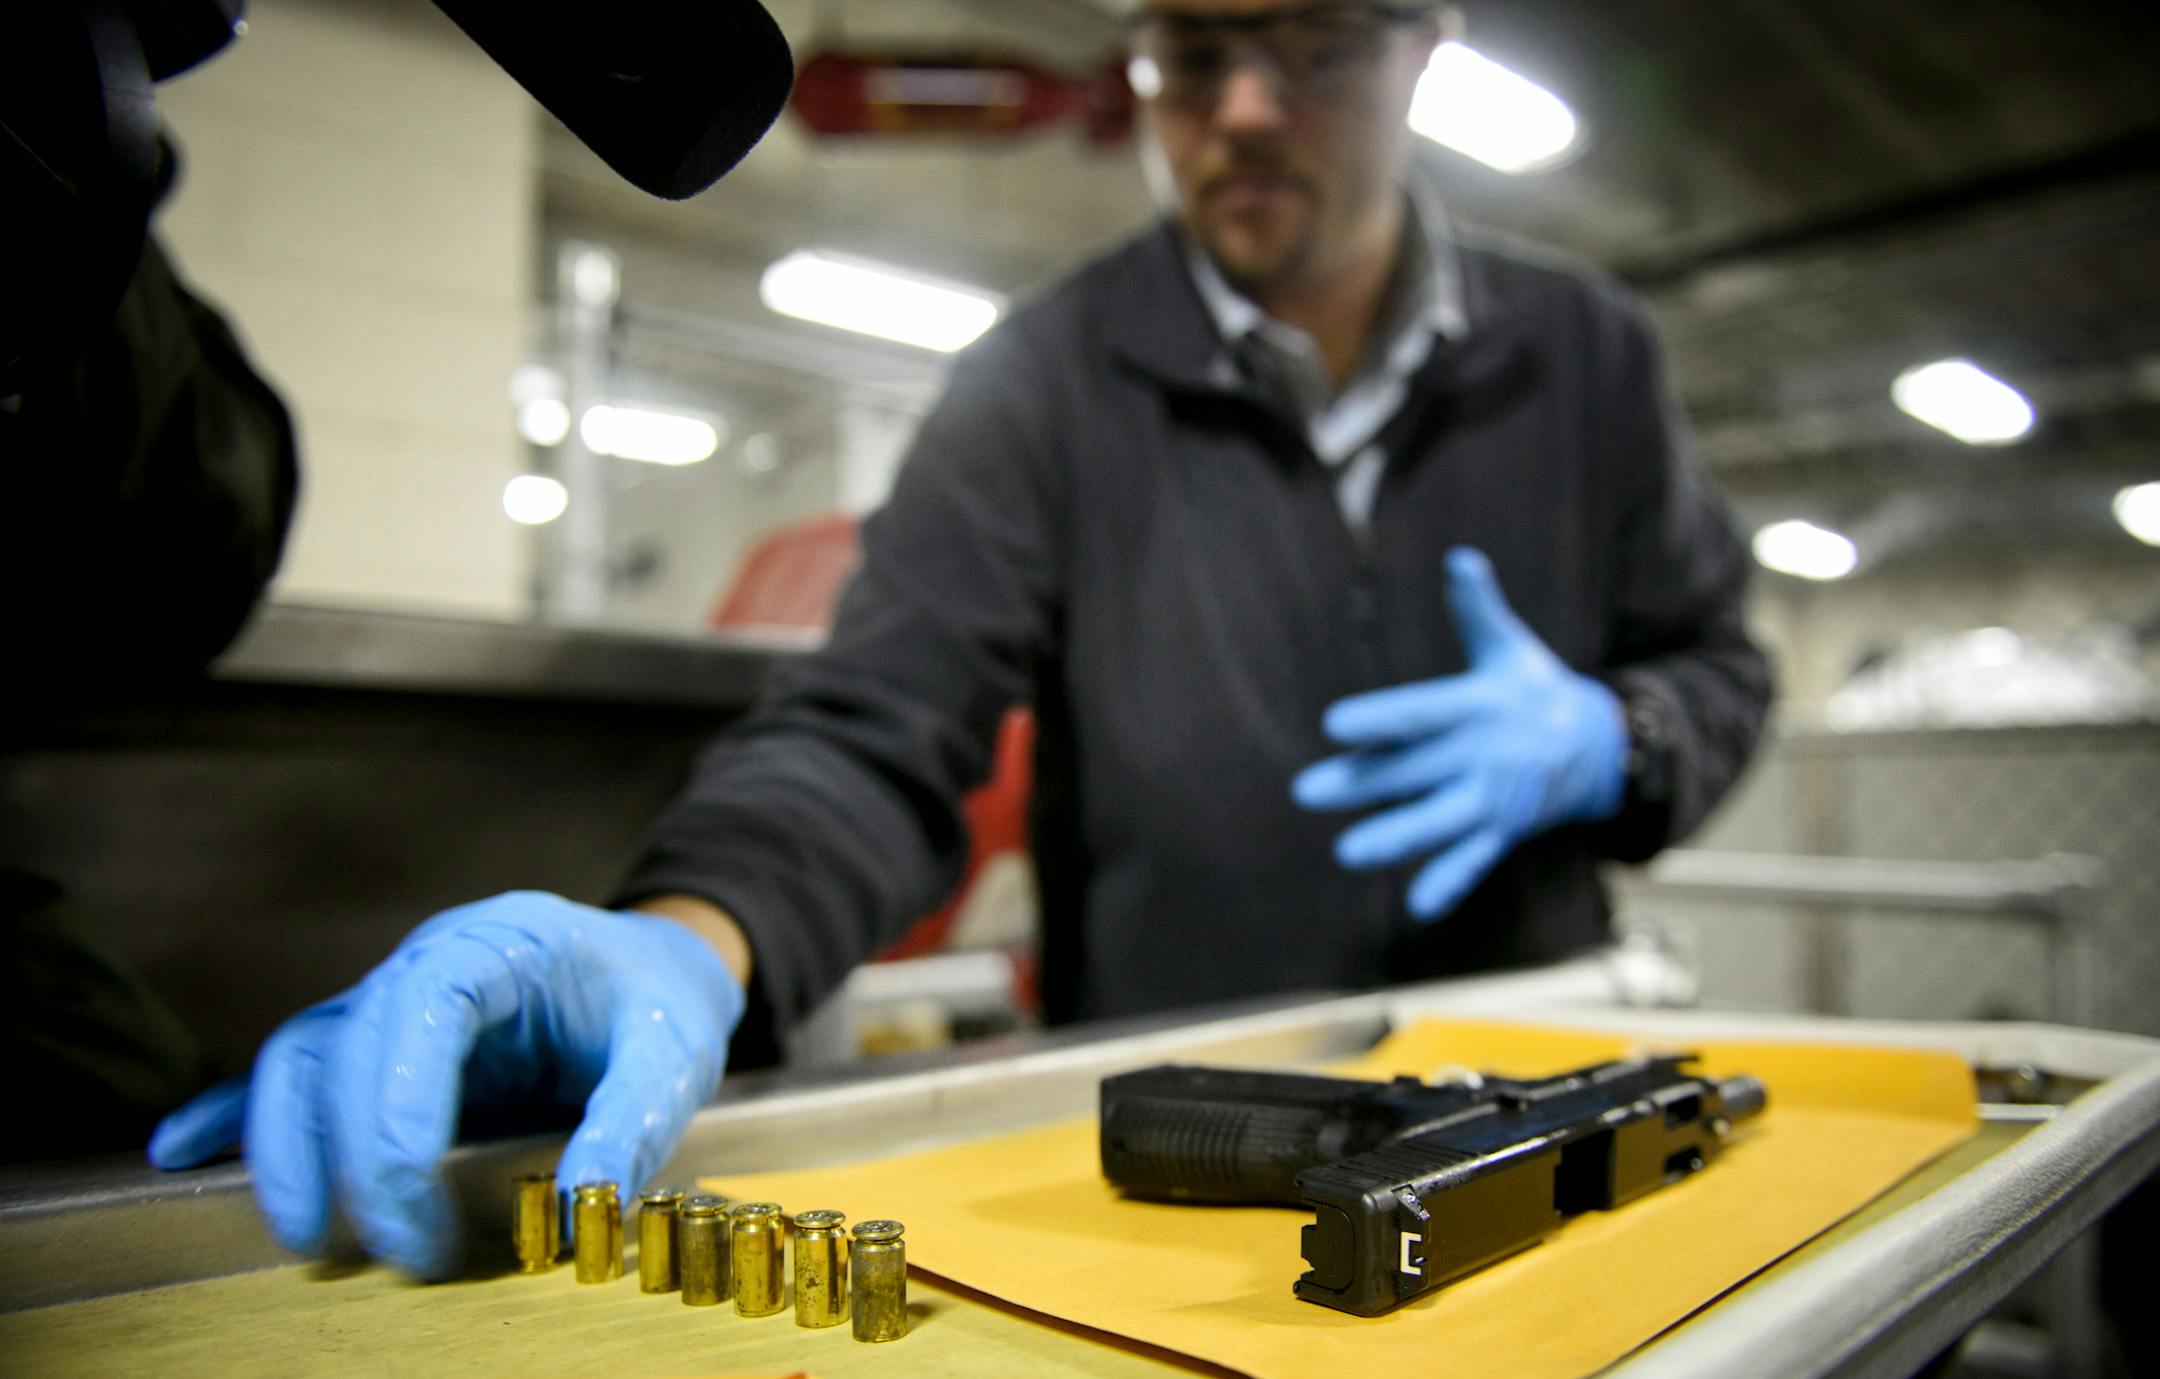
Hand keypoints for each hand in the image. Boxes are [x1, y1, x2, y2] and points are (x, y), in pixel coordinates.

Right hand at [145, 892, 744, 1278]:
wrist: (654, 968)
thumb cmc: (660, 1006)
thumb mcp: (674, 1059)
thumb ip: (632, 1125)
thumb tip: (584, 1209)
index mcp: (501, 944)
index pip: (420, 1008)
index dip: (396, 1108)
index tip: (412, 1202)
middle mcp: (430, 960)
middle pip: (346, 1043)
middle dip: (354, 1156)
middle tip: (396, 1256)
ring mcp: (393, 996)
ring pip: (303, 1057)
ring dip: (292, 1148)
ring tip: (310, 1240)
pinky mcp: (377, 1040)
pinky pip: (294, 1068)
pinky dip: (236, 1110)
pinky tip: (181, 1151)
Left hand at [1292, 547, 1626, 919]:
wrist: (1598, 745)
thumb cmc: (1533, 688)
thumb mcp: (1508, 647)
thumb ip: (1476, 609)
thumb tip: (1460, 557)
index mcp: (1479, 706)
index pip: (1422, 713)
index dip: (1380, 720)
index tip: (1335, 724)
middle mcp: (1485, 755)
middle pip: (1415, 770)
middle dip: (1363, 782)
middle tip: (1306, 791)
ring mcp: (1494, 799)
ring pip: (1440, 822)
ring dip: (1396, 838)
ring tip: (1347, 852)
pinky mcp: (1502, 832)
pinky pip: (1475, 860)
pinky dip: (1451, 882)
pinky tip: (1419, 906)